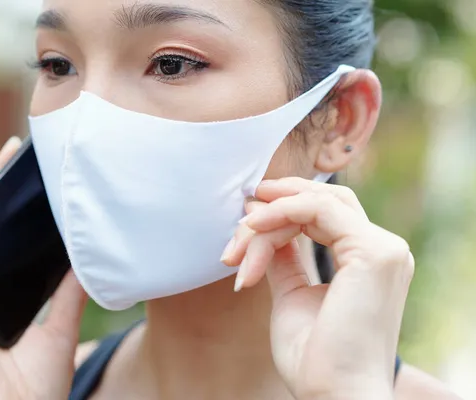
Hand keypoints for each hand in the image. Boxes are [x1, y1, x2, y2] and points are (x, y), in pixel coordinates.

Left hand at [222, 177, 413, 399]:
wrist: (332, 395)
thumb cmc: (313, 358)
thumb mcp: (291, 295)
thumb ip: (284, 259)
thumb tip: (264, 226)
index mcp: (368, 262)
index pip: (326, 215)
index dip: (283, 212)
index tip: (245, 222)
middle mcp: (383, 251)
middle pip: (322, 202)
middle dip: (274, 207)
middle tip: (239, 221)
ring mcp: (383, 250)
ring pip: (315, 204)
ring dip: (269, 218)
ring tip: (238, 244)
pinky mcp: (374, 254)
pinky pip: (318, 211)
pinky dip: (280, 214)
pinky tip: (253, 228)